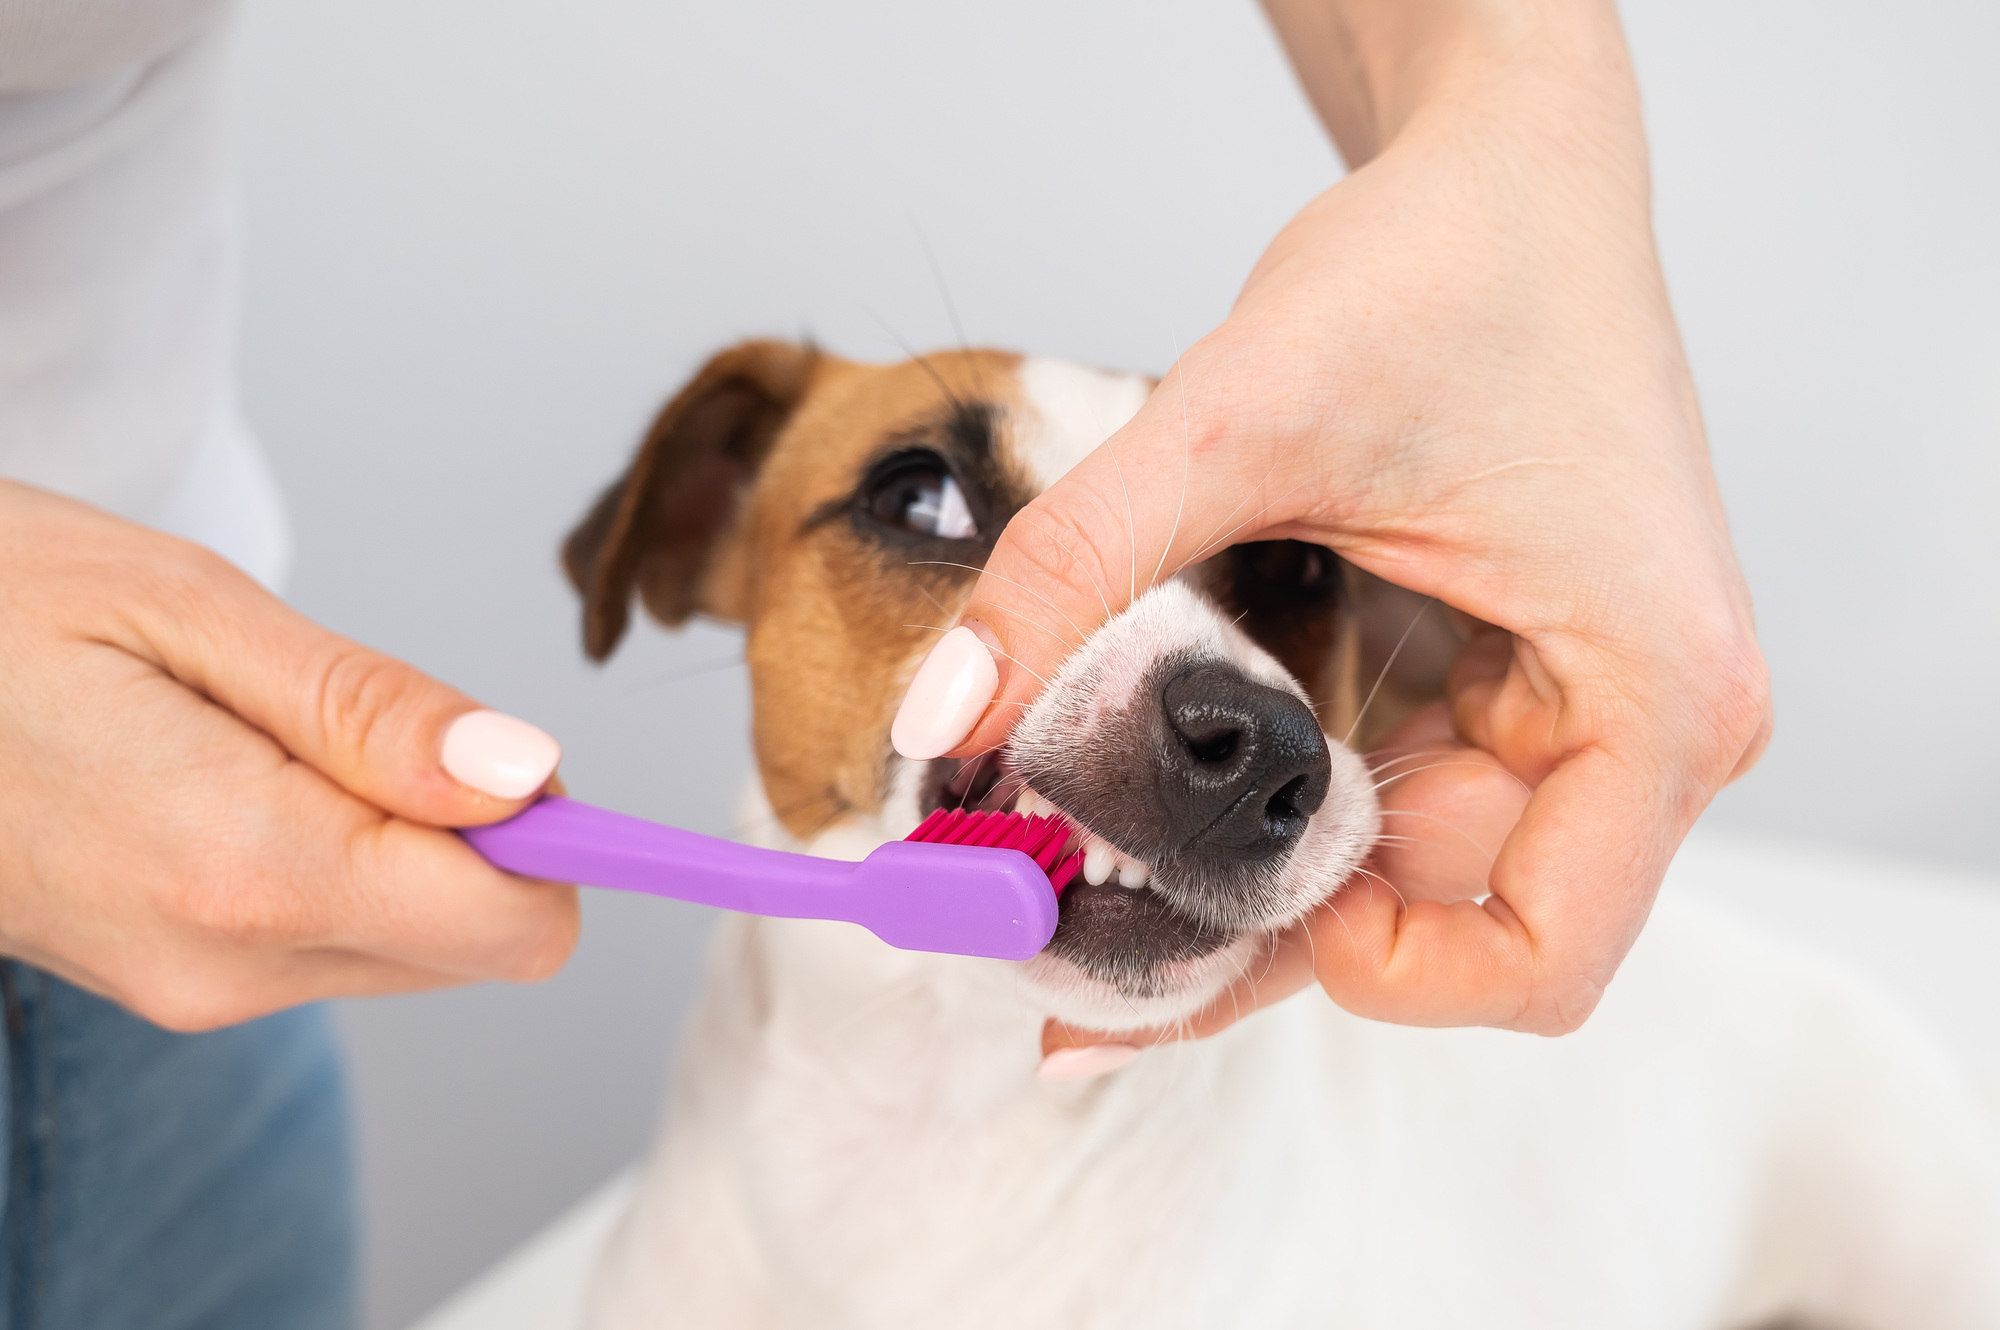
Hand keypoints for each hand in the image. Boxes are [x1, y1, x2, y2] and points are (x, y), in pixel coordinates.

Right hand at [0, 481, 577, 1030]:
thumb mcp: (187, 608)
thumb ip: (368, 710)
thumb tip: (526, 777)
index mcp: (244, 867)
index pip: (512, 924)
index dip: (558, 838)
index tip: (522, 757)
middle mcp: (228, 963)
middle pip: (481, 944)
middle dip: (487, 836)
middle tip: (377, 718)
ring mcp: (194, 987)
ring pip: (416, 946)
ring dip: (409, 844)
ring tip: (285, 734)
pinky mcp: (175, 981)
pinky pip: (335, 939)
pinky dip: (346, 861)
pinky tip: (250, 775)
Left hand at [902, 0, 1770, 1038]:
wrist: (1508, 174)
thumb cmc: (1445, 265)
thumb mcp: (1238, 414)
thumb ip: (1080, 566)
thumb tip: (938, 721)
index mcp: (1656, 690)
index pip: (1543, 958)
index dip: (1383, 977)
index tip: (1222, 902)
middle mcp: (1655, 727)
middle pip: (1464, 935)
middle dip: (1272, 936)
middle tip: (1066, 948)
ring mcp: (1592, 711)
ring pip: (1423, 881)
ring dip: (1270, 886)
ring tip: (1088, 892)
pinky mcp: (1527, 685)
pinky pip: (1408, 802)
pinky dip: (1293, 819)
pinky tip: (1171, 826)